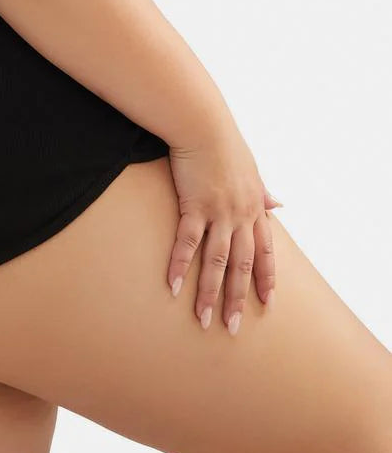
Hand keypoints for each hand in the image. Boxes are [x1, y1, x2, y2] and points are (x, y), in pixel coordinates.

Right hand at [167, 128, 282, 334]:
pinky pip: (188, 242)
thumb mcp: (251, 169)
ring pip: (217, 262)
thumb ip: (263, 191)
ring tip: (204, 319)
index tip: (267, 303)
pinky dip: (180, 265)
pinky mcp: (195, 205)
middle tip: (232, 328)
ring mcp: (219, 212)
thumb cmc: (224, 143)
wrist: (203, 124)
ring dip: (210, 293)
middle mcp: (241, 214)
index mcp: (255, 207)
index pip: (265, 251)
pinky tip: (173, 286)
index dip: (266, 278)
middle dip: (238, 298)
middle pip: (242, 265)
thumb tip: (280, 202)